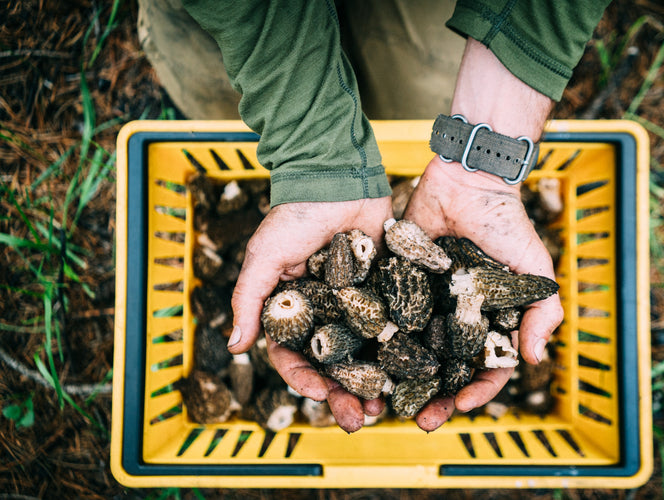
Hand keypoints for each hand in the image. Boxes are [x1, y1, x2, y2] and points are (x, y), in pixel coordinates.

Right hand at [228, 196, 392, 431]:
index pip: (293, 354)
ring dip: (372, 381)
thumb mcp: (264, 259)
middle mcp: (324, 310)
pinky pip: (392, 323)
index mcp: (293, 308)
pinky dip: (399, 348)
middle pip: (332, 363)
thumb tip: (235, 346)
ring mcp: (356, 302)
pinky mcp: (384, 288)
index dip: (303, 379)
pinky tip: (410, 370)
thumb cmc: (295, 216)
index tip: (318, 394)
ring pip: (364, 351)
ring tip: (386, 405)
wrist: (337, 179)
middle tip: (358, 419)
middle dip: (343, 394)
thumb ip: (250, 301)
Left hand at [403, 37, 559, 431]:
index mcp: (488, 320)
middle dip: (433, 398)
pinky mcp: (397, 283)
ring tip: (387, 401)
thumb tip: (533, 359)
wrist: (468, 180)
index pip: (483, 369)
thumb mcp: (535, 271)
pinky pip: (385, 316)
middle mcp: (455, 318)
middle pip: (444, 370)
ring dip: (401, 380)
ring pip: (411, 351)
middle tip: (419, 421)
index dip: (475, 393)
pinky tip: (364, 361)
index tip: (459, 407)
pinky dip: (376, 341)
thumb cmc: (507, 224)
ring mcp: (424, 302)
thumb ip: (543, 313)